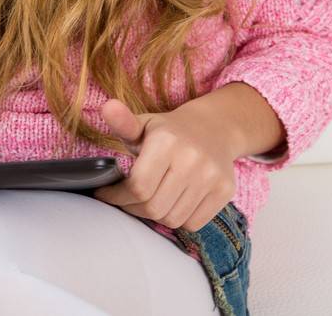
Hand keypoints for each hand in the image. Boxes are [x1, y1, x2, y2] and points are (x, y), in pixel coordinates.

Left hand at [94, 97, 236, 230]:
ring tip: (147, 201)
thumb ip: (122, 122)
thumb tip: (108, 108)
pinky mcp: (225, 191)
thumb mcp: (142, 124)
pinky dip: (177, 220)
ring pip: (173, 219)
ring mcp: (212, 177)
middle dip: (132, 208)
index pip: (138, 186)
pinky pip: (193, 223)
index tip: (106, 194)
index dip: (117, 196)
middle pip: (154, 207)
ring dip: (155, 216)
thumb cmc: (168, 131)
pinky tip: (170, 203)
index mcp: (166, 142)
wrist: (213, 129)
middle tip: (125, 200)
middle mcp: (192, 160)